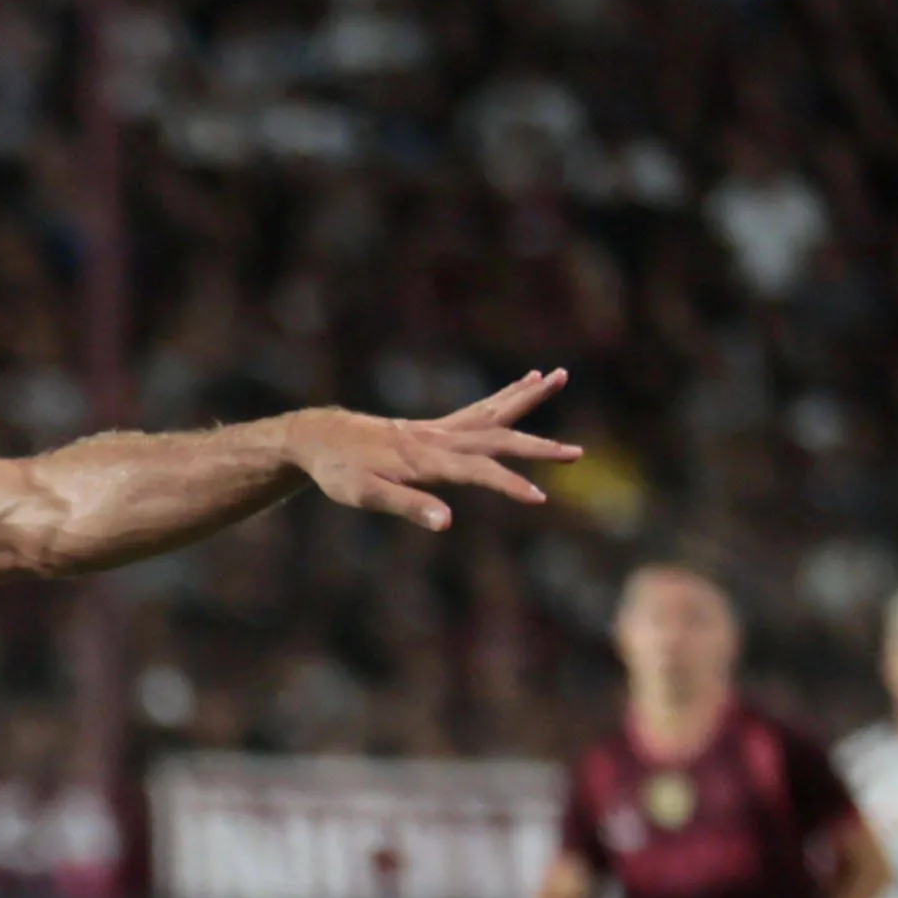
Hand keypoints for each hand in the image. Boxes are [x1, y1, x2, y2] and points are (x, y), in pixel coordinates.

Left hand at [286, 370, 580, 533]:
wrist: (321, 438)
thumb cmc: (340, 472)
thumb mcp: (366, 495)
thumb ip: (408, 506)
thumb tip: (447, 523)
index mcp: (428, 460)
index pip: (478, 473)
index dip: (508, 485)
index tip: (540, 497)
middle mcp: (441, 439)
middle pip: (498, 438)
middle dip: (538, 447)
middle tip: (576, 452)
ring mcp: (441, 429)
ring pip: (495, 411)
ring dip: (529, 396)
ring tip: (560, 374)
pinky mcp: (438, 426)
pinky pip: (481, 408)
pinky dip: (507, 395)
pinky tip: (526, 381)